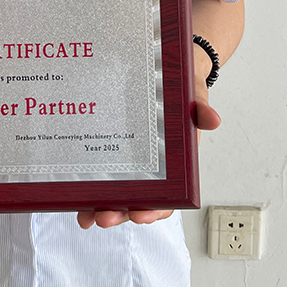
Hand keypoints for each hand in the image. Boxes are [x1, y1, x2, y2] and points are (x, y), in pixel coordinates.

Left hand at [78, 54, 222, 230]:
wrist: (167, 70)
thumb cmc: (181, 92)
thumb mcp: (193, 97)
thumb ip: (200, 110)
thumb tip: (212, 119)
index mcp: (172, 165)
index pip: (166, 197)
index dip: (154, 209)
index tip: (140, 214)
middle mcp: (150, 169)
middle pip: (135, 201)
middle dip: (119, 213)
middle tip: (103, 217)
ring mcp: (130, 163)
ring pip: (116, 194)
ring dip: (100, 208)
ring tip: (85, 215)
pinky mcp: (113, 151)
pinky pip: (101, 174)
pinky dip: (89, 188)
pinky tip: (75, 197)